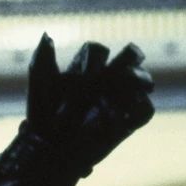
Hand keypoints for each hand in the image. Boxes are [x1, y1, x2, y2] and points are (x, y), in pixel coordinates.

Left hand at [23, 34, 153, 177]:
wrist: (47, 149)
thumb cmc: (41, 116)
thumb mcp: (40, 87)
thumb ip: (42, 61)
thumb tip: (46, 35)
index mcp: (83, 69)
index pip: (96, 51)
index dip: (93, 58)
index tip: (84, 72)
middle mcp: (104, 80)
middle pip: (127, 57)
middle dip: (129, 57)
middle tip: (123, 66)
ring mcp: (118, 100)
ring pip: (141, 79)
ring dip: (138, 78)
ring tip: (131, 84)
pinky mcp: (126, 123)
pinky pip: (145, 111)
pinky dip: (142, 107)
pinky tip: (130, 108)